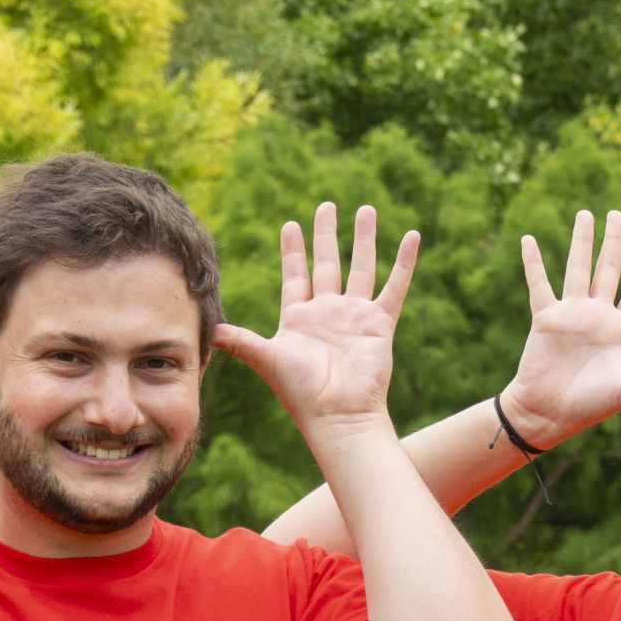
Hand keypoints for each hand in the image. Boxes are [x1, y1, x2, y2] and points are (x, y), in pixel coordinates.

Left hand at [218, 203, 416, 428]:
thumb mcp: (266, 360)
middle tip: (326, 206)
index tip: (290, 225)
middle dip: (326, 235)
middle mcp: (327, 313)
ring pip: (361, 267)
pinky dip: (404, 262)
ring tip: (365, 209)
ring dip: (363, 238)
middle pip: (327, 264)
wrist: (337, 415)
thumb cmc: (300, 393)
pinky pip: (394, 286)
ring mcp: (355, 316)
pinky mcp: (380, 323)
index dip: (292, 251)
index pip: (295, 276)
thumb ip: (240, 341)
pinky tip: (411, 236)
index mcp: (299, 319)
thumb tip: (209, 330)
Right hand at [501, 208, 620, 442]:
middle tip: (617, 214)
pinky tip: (529, 239)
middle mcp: (597, 316)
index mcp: (620, 330)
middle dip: (614, 242)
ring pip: (578, 269)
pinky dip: (533, 262)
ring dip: (581, 241)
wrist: (548, 413)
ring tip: (585, 214)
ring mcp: (571, 314)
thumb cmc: (589, 405)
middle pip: (609, 270)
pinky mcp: (546, 318)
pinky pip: (539, 284)